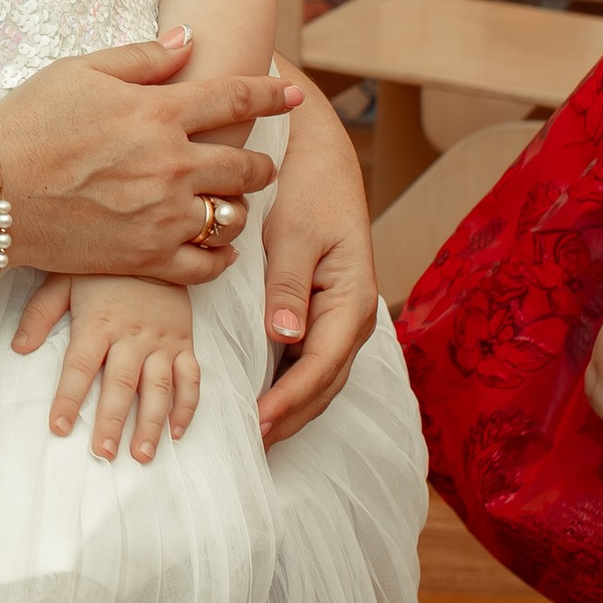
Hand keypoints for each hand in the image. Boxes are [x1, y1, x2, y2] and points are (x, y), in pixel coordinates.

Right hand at [0, 33, 298, 288]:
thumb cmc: (26, 122)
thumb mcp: (81, 71)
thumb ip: (142, 57)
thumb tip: (188, 38)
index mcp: (159, 112)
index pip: (235, 100)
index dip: (270, 95)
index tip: (291, 94)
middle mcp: (172, 165)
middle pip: (245, 164)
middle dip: (261, 162)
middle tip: (260, 163)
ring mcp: (163, 216)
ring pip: (231, 216)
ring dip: (239, 207)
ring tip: (232, 204)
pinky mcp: (146, 258)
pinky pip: (206, 265)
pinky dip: (219, 257)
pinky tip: (217, 248)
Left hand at [14, 276, 198, 462]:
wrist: (156, 243)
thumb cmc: (104, 267)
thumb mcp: (64, 279)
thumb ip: (40, 314)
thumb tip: (18, 348)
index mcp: (98, 322)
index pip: (80, 366)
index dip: (69, 397)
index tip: (60, 427)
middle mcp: (132, 335)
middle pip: (121, 384)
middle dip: (112, 421)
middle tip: (103, 453)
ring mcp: (162, 340)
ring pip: (159, 387)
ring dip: (152, 424)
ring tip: (142, 455)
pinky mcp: (184, 342)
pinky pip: (191, 377)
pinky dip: (187, 406)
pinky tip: (177, 432)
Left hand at [254, 70, 382, 446]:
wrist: (319, 156)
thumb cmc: (307, 189)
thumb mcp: (295, 234)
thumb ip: (287, 287)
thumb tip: (284, 338)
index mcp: (352, 300)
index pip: (320, 366)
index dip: (289, 400)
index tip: (256, 422)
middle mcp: (352, 316)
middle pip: (324, 384)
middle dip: (291, 417)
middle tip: (250, 446)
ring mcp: (340, 318)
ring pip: (320, 379)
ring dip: (292, 409)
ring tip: (255, 436)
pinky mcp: (323, 312)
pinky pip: (310, 361)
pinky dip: (290, 386)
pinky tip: (262, 399)